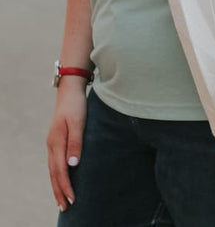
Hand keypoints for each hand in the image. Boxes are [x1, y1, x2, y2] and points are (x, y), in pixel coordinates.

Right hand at [47, 81, 87, 211]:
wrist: (69, 90)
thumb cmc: (76, 105)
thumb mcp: (78, 122)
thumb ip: (76, 143)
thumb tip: (73, 165)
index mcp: (56, 142)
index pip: (60, 171)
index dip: (66, 186)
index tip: (72, 200)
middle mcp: (52, 145)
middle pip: (54, 174)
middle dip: (59, 191)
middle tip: (65, 208)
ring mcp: (52, 142)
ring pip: (53, 169)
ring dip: (57, 185)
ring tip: (62, 200)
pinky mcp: (56, 140)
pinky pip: (54, 162)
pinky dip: (56, 175)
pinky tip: (61, 179)